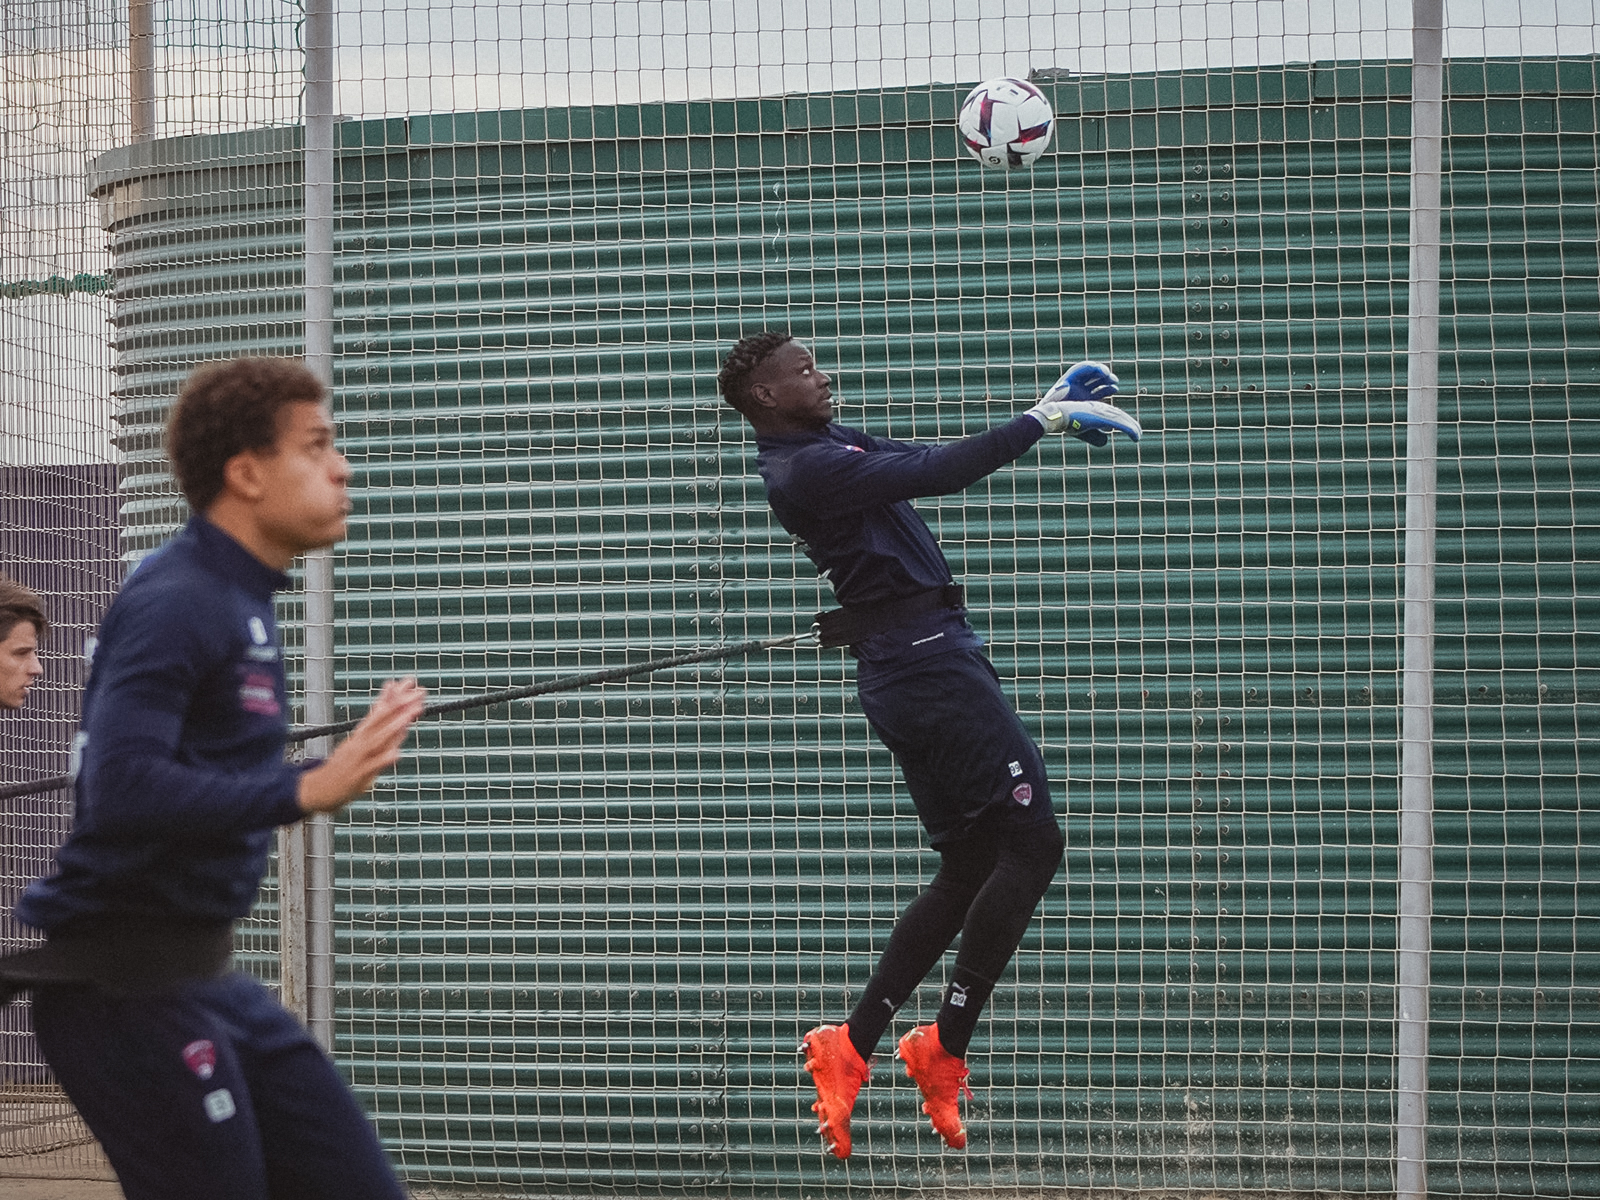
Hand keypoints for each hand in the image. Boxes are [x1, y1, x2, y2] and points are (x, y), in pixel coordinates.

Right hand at [297, 677, 426, 813]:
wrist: (317, 790)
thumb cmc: (343, 766)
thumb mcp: (359, 744)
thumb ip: (378, 729)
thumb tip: (395, 713)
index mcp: (361, 734)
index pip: (380, 710)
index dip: (395, 696)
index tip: (410, 681)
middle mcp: (360, 742)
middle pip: (382, 720)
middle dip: (401, 706)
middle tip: (419, 693)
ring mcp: (359, 758)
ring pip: (378, 740)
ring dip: (394, 727)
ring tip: (410, 715)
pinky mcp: (359, 776)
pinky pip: (373, 767)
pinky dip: (384, 759)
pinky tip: (397, 753)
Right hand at [1025, 362, 1140, 443]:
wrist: (1054, 418)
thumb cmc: (1067, 424)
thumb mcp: (1086, 430)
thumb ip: (1095, 435)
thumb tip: (1106, 442)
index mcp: (1084, 401)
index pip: (1099, 391)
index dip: (1108, 388)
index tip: (1115, 388)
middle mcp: (1078, 391)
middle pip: (1096, 381)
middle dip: (1106, 379)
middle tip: (1114, 381)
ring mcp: (1072, 385)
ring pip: (1089, 373)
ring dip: (1100, 371)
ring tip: (1107, 375)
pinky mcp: (1066, 379)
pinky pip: (1079, 369)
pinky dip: (1090, 367)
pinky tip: (1099, 372)